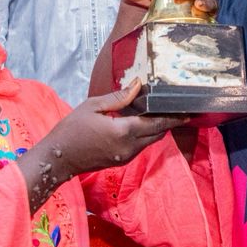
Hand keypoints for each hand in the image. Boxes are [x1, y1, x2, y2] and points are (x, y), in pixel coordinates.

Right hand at [21, 81, 187, 210]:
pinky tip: (143, 123)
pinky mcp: (121, 160)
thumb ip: (119, 97)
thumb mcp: (93, 106)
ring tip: (161, 112)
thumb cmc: (71, 129)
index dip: (173, 117)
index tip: (187, 111)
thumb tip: (138, 85)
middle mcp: (129, 147)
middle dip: (168, 122)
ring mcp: (126, 156)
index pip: (156, 123)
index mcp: (123, 131)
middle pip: (157, 134)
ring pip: (150, 141)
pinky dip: (146, 135)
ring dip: (157, 129)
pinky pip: (140, 146)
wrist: (58, 158)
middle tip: (177, 109)